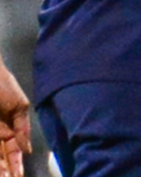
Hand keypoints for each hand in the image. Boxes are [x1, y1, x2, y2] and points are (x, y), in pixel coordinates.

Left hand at [0, 57, 28, 176]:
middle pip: (1, 154)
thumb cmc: (2, 84)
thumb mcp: (19, 105)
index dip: (16, 163)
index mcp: (9, 127)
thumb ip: (23, 128)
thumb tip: (27, 149)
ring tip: (4, 175)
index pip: (14, 150)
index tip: (19, 174)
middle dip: (6, 168)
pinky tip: (1, 165)